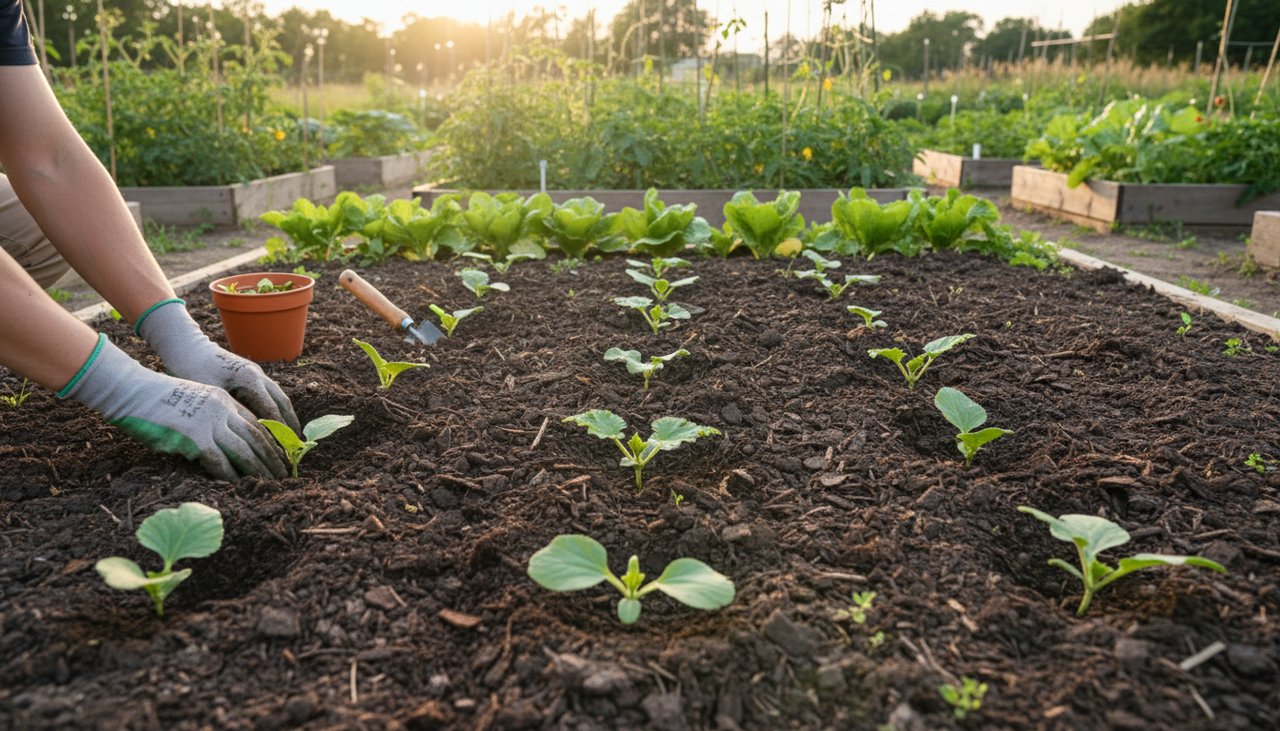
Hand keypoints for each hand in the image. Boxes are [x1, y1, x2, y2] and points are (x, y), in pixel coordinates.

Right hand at [61, 336, 287, 479]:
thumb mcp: (192, 401)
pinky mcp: (195, 438)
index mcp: (223, 400)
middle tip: (285, 474)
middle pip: (257, 437)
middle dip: (273, 457)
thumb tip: (220, 442)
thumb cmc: (155, 400)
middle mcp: (222, 410)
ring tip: (271, 483)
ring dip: (260, 469)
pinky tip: (240, 485)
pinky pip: (219, 461)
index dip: (270, 441)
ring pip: (245, 450)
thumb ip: (210, 418)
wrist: (132, 390)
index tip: (281, 455)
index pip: (255, 422)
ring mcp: (209, 423)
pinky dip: (231, 475)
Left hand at [136, 300, 300, 432]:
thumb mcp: (209, 396)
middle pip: (282, 402)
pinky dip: (277, 408)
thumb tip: (243, 439)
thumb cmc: (192, 371)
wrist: (186, 347)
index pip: (271, 409)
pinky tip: (275, 421)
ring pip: (279, 396)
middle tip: (295, 445)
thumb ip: (228, 414)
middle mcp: (257, 374)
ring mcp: (256, 372)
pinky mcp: (250, 372)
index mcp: (249, 379)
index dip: (279, 431)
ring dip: (286, 415)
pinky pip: (270, 392)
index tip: (283, 449)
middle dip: (290, 424)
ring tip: (290, 436)